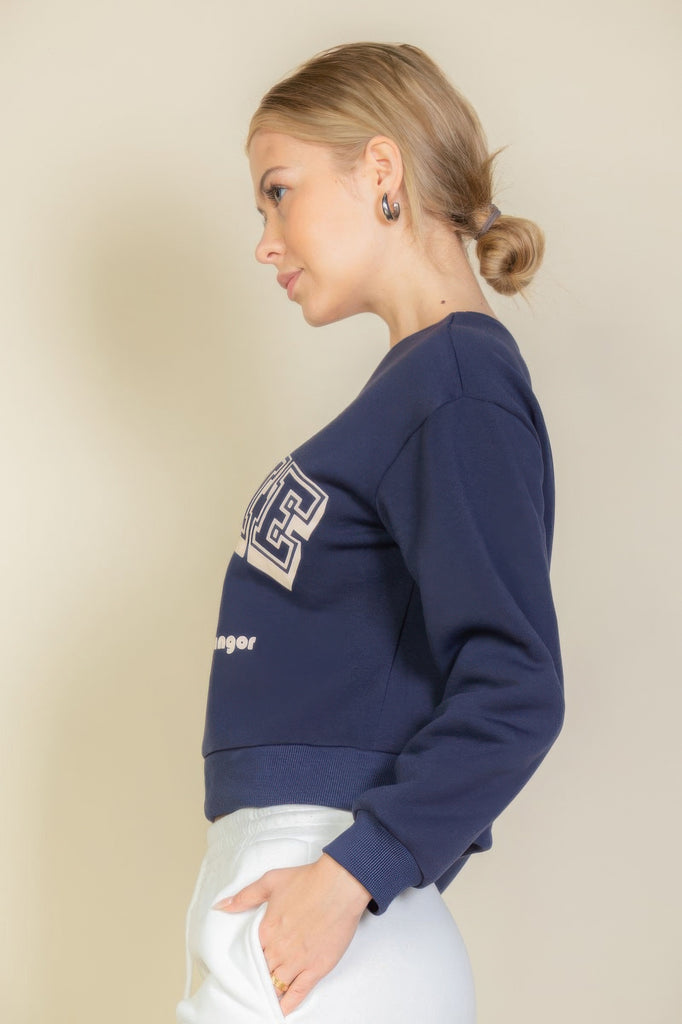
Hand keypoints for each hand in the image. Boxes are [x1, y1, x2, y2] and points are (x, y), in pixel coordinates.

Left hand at [213, 853, 370, 1015]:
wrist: (339, 885)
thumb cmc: (307, 880)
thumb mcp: (270, 881)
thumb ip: (244, 896)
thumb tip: (221, 906)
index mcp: (266, 930)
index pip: (249, 954)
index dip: (249, 959)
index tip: (249, 962)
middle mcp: (279, 950)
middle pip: (262, 971)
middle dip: (259, 974)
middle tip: (257, 979)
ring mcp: (298, 961)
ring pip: (276, 985)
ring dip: (271, 990)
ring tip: (266, 995)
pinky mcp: (316, 968)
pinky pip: (298, 994)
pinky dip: (287, 1005)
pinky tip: (280, 1010)